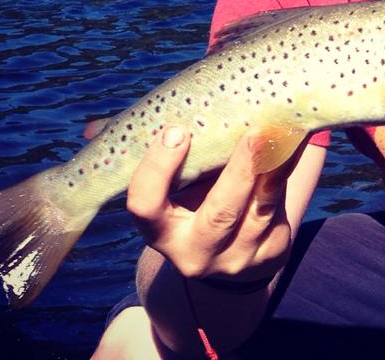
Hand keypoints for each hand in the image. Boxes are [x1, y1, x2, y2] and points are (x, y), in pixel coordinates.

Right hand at [126, 126, 301, 282]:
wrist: (228, 256)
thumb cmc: (188, 200)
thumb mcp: (167, 188)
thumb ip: (142, 155)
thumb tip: (89, 129)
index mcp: (160, 230)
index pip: (146, 206)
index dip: (157, 169)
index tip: (175, 130)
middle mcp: (196, 251)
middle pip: (218, 213)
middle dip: (237, 171)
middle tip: (253, 131)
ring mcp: (237, 256)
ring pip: (259, 209)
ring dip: (273, 166)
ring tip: (281, 130)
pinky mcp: (271, 251)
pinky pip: (282, 206)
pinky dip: (288, 170)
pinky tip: (295, 140)